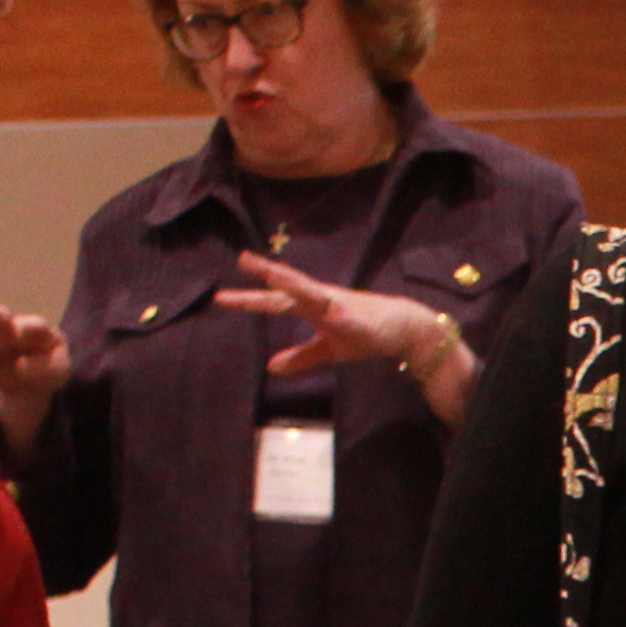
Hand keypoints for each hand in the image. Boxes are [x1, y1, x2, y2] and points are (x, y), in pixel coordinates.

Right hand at [0, 302, 67, 428]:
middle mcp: (9, 331)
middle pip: (0, 318)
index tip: (20, 333)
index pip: (33, 325)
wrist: (31, 384)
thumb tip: (20, 365)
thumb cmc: (49, 368)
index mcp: (35, 331)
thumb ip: (48, 368)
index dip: (26, 326)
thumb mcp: (59, 372)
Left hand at [219, 253, 459, 391]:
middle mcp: (322, 299)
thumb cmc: (366, 334)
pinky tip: (329, 313)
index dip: (249, 300)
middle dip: (268, 274)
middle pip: (289, 286)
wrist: (405, 328)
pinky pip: (346, 317)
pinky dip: (336, 314)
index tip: (220, 298)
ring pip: (313, 291)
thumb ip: (300, 356)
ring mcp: (341, 306)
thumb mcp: (329, 349)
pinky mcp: (361, 319)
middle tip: (243, 259)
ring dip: (295, 282)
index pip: (275, 301)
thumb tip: (271, 367)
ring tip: (274, 272)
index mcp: (312, 306)